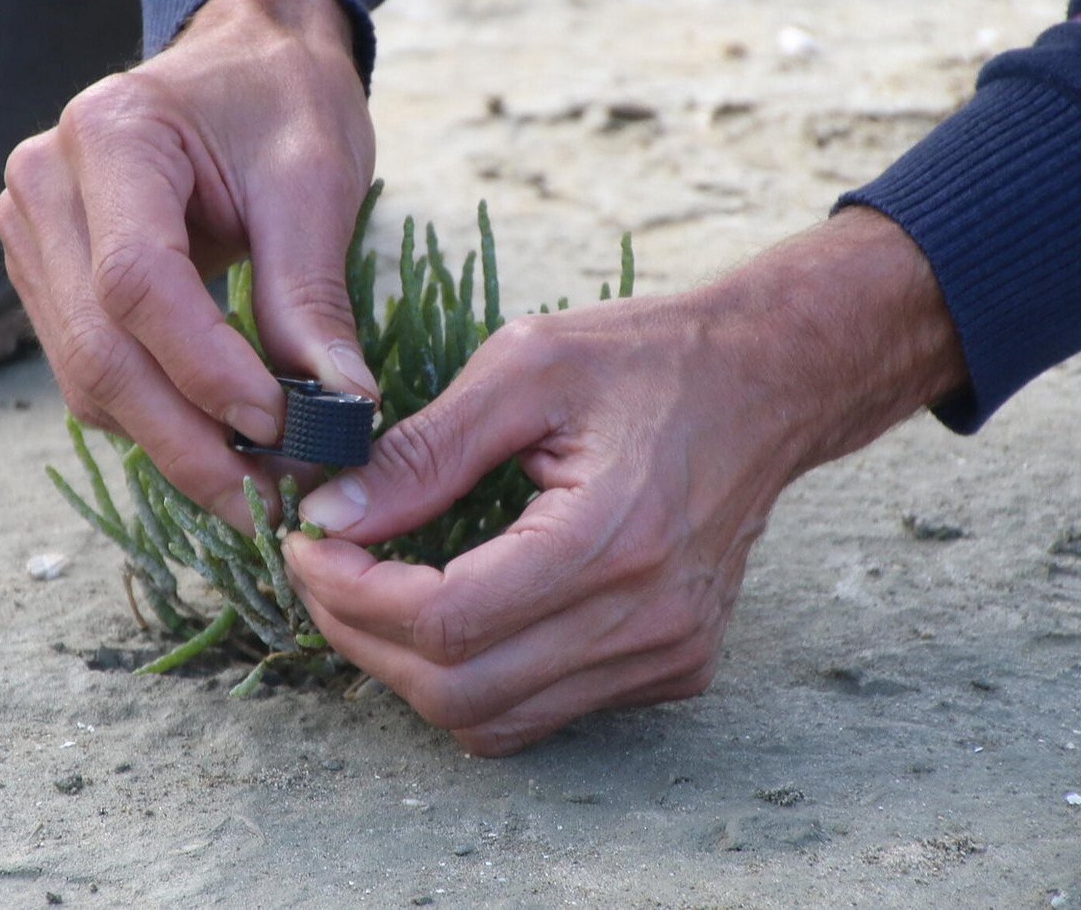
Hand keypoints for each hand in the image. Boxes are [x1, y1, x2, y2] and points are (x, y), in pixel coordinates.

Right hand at [0, 0, 379, 526]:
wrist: (244, 62)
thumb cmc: (284, 102)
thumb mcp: (315, 179)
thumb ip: (313, 295)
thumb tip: (339, 411)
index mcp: (111, 134)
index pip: (135, 281)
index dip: (206, 370)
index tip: (285, 428)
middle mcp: (45, 183)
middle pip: (100, 347)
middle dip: (190, 439)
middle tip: (274, 500)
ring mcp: (33, 235)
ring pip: (87, 379)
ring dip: (173, 445)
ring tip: (263, 482)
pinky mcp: (45, 279)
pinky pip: (91, 375)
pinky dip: (156, 420)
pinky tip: (224, 443)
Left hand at [282, 208, 967, 754]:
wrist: (771, 383)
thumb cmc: (651, 359)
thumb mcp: (527, 366)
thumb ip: (424, 449)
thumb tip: (329, 513)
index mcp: (614, 536)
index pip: (446, 618)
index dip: (352, 592)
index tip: (308, 540)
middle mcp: (648, 618)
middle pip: (458, 690)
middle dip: (364, 636)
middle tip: (324, 566)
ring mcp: (667, 655)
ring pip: (493, 721)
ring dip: (409, 668)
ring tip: (372, 589)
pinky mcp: (673, 668)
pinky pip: (540, 712)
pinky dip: (474, 677)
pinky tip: (450, 610)